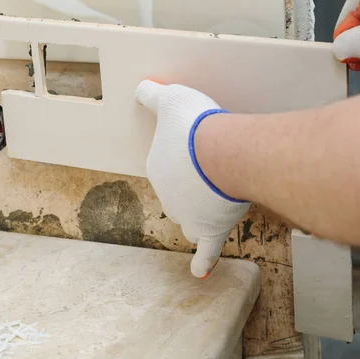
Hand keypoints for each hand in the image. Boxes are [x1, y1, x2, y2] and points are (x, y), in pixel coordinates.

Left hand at [136, 80, 249, 277]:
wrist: (219, 152)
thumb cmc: (196, 126)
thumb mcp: (170, 98)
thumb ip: (153, 94)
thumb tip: (140, 88)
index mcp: (157, 169)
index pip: (168, 166)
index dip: (184, 155)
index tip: (199, 144)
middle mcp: (168, 196)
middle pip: (180, 193)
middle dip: (192, 183)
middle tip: (213, 166)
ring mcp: (187, 215)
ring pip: (190, 218)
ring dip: (197, 212)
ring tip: (211, 202)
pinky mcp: (210, 229)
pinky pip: (206, 250)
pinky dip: (202, 261)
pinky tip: (198, 272)